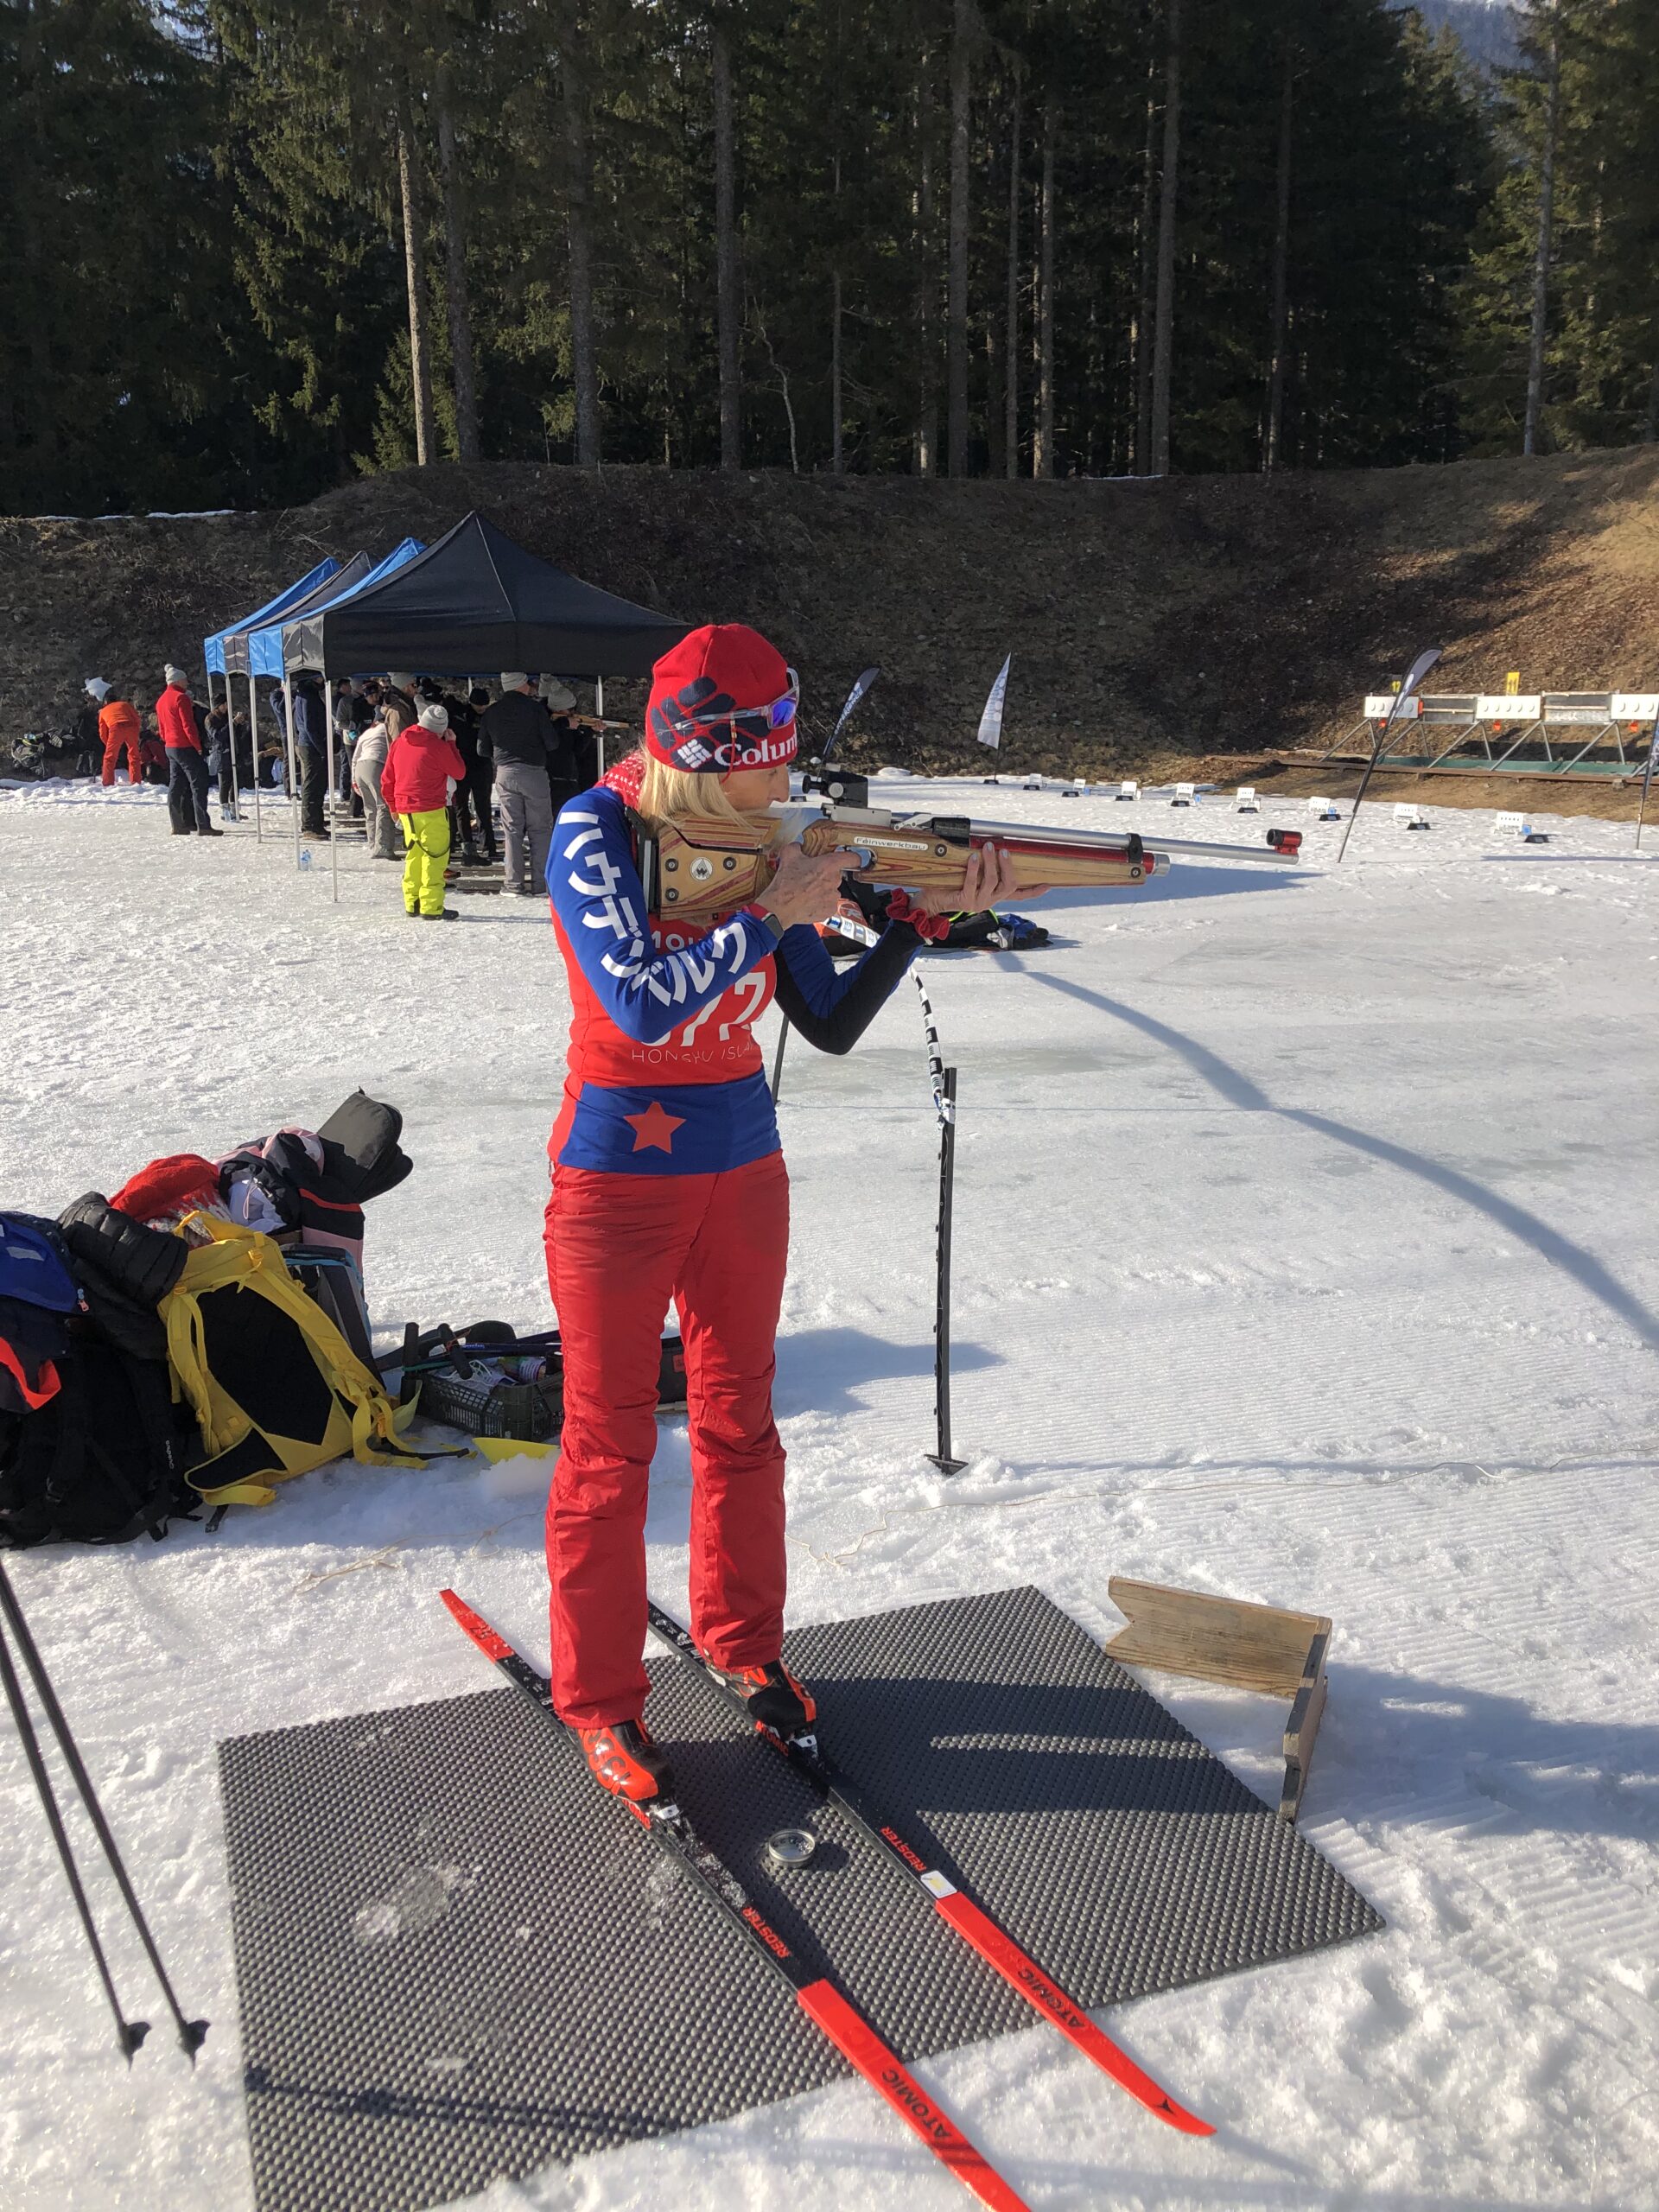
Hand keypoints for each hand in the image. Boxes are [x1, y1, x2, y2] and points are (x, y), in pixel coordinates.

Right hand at [752, 841, 852, 929]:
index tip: (851, 858)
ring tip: (806, 892)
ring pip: (831, 890)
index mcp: (828, 865)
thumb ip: (797, 847)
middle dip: (825, 875)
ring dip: (822, 890)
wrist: (780, 907)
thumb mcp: (788, 856)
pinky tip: (807, 902)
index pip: (852, 858)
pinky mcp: (829, 911)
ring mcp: (833, 897)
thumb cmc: (786, 883)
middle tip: (810, 877)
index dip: (853, 857)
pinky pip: (827, 904)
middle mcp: (835, 881)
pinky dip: (819, 903)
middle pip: (836, 875)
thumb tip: (798, 847)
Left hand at [911, 841, 1046, 917]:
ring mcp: (978, 902)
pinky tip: (973, 857)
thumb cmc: (950, 885)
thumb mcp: (972, 877)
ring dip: (991, 862)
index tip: (1048, 885)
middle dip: (1008, 865)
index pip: (1019, 895)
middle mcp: (989, 901)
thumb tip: (992, 847)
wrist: (930, 900)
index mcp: (994, 896)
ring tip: (987, 847)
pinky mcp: (965, 901)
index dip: (1034, 891)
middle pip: (1010, 884)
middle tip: (1004, 850)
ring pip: (992, 881)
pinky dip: (973, 867)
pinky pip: (972, 882)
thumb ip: (983, 869)